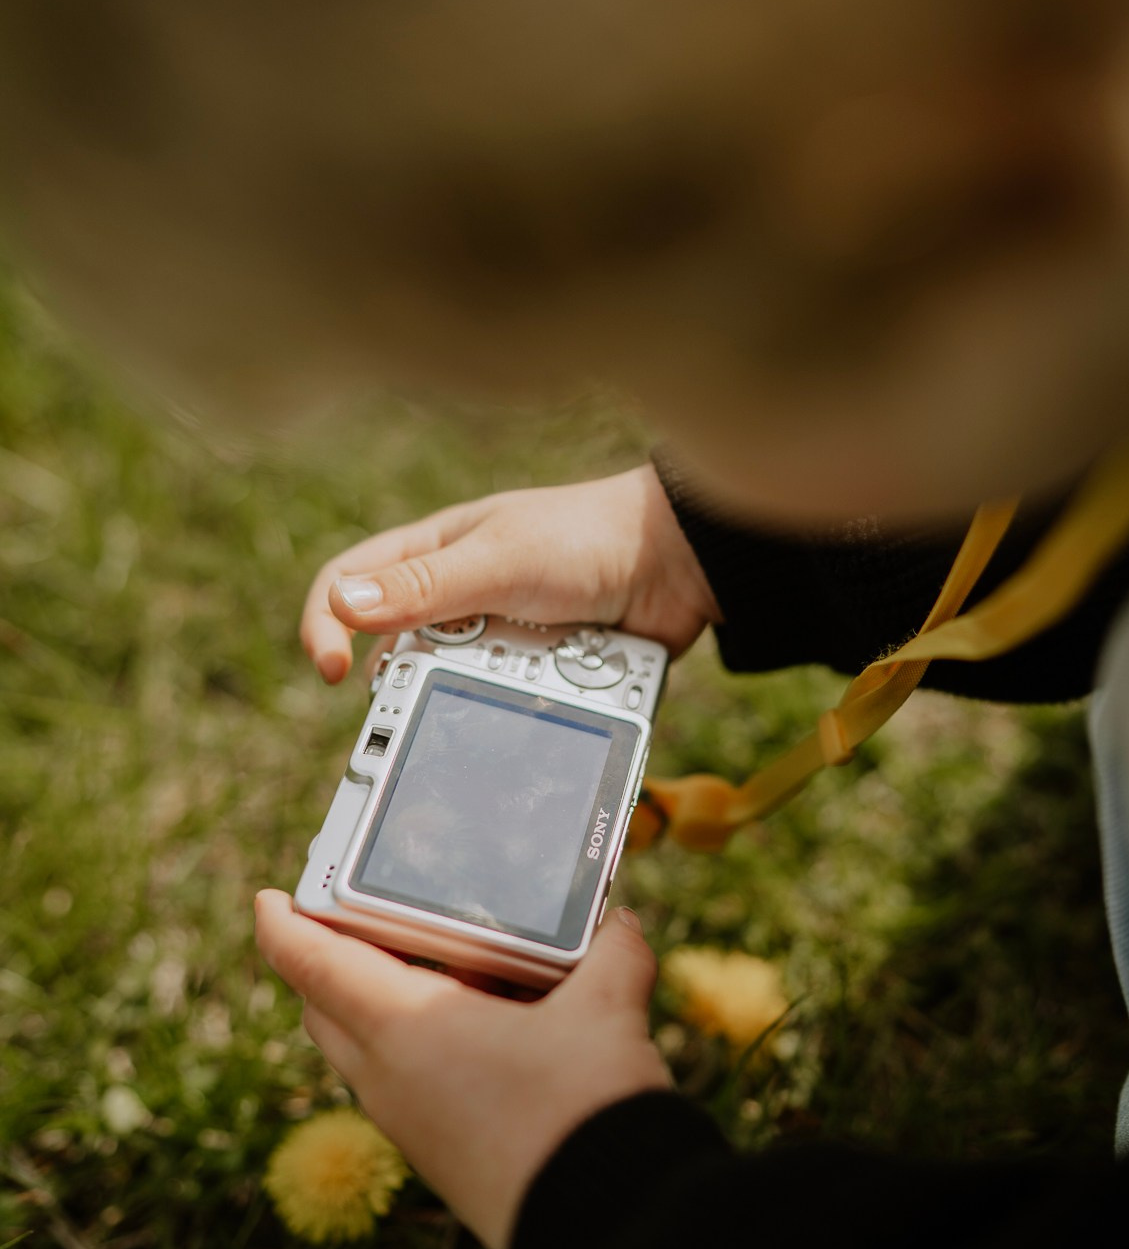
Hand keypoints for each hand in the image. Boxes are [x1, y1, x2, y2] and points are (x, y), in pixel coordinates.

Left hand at [254, 892, 671, 1248]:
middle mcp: (388, 1079)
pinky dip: (423, 1042)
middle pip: (328, 1007)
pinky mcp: (440, 1156)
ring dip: (385, 1001)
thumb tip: (619, 925)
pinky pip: (405, 1083)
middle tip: (366, 916)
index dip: (284, 925)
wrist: (607, 1229)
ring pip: (366, 1049)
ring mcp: (411, 1125)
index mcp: (403, 1028)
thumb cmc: (586, 1108)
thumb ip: (612, 954)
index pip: (312, 965)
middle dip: (331, 958)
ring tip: (448, 961)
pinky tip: (490, 1025)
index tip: (267, 899)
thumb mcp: (607, 1011)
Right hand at [300, 463, 718, 682]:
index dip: (327, 626)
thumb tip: (342, 607)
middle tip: (441, 696)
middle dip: (417, 681)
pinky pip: (506, 710)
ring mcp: (498, 642)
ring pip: (453, 693)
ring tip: (523, 676)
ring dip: (480, 695)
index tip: (335, 672)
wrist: (680, 565)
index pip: (347, 588)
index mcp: (432, 555)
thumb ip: (425, 585)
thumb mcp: (500, 559)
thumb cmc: (587, 538)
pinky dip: (521, 710)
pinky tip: (550, 696)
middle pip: (398, 657)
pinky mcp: (536, 676)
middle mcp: (456, 600)